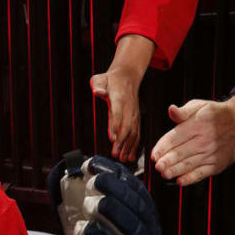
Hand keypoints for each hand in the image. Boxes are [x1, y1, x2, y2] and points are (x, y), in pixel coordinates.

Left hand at [48, 154, 165, 234]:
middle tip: (96, 179)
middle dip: (118, 190)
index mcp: (144, 219)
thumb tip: (62, 180)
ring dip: (115, 214)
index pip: (136, 191)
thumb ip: (87, 210)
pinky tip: (89, 231)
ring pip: (137, 231)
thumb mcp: (102, 231)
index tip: (95, 163)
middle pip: (139, 208)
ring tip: (92, 203)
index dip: (118, 175)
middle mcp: (150, 234)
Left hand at [91, 34, 154, 162]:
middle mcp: (129, 107)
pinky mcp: (136, 117)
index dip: (115, 126)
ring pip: (133, 132)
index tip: (112, 138)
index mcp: (119, 98)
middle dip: (122, 142)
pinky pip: (137, 132)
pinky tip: (131, 155)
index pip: (117, 113)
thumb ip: (98, 85)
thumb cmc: (111, 79)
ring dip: (129, 146)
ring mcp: (134, 113)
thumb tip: (97, 92)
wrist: (127, 76)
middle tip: (115, 154)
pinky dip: (135, 145)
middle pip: (127, 126)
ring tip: (123, 158)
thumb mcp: (100, 78)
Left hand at [151, 96, 234, 185]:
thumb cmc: (216, 114)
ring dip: (175, 170)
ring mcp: (212, 153)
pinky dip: (191, 178)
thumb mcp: (199, 106)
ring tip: (164, 174)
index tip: (153, 155)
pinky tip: (180, 181)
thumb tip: (171, 110)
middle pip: (181, 153)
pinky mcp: (218, 164)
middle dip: (167, 161)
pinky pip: (202, 173)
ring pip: (190, 164)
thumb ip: (183, 111)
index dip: (162, 147)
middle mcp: (204, 140)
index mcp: (197, 125)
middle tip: (157, 167)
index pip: (175, 138)